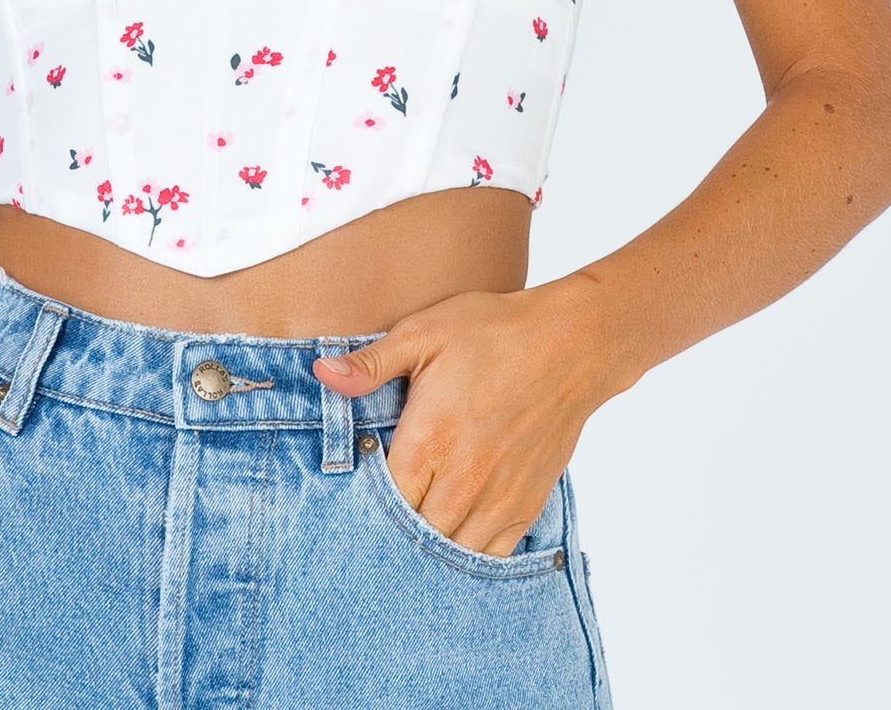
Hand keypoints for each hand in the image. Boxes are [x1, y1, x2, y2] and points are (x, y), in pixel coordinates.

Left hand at [312, 276, 619, 557]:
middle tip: (376, 519)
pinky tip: (452, 539)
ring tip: (409, 533)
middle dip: (390, 532)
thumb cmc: (492, 333)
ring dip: (428, 548)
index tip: (351, 494)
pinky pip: (491, 555)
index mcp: (429, 440)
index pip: (381, 501)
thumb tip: (321, 373)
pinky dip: (468, 556)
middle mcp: (462, 479)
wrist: (570, 346)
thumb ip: (371, 363)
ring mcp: (497, 498)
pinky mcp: (526, 505)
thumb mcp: (424, 333)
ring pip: (450, 553)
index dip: (362, 504)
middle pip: (412, 535)